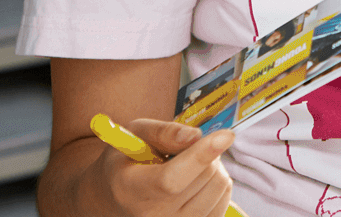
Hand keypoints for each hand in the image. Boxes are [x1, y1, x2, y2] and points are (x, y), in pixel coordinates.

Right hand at [95, 119, 237, 216]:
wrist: (115, 199)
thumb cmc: (125, 162)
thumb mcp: (134, 136)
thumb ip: (162, 132)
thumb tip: (194, 135)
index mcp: (132, 190)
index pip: (172, 179)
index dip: (201, 156)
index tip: (226, 135)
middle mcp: (153, 216)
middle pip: (204, 177)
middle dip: (207, 152)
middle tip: (190, 147)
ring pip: (220, 188)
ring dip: (215, 167)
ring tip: (192, 164)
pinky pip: (224, 202)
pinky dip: (219, 184)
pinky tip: (200, 179)